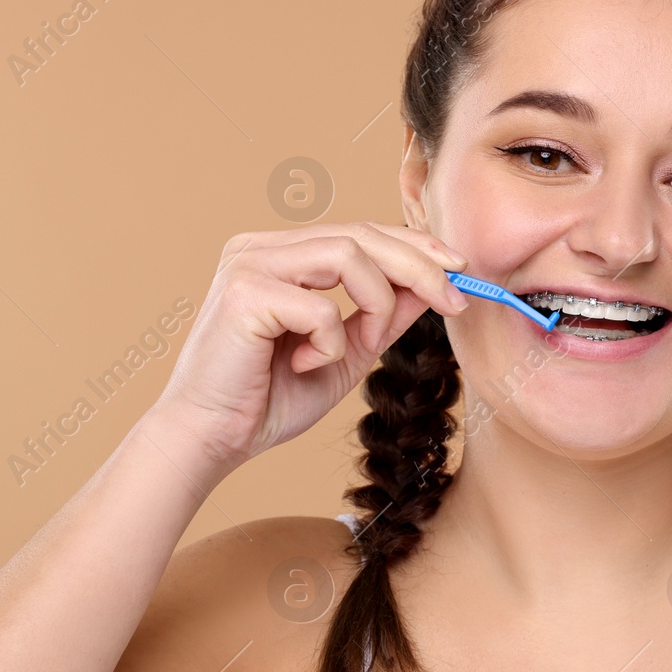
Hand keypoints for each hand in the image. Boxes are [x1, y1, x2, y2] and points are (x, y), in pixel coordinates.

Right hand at [146, 222, 468, 479]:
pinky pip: (319, 306)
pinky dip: (329, 342)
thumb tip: (432, 288)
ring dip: (375, 302)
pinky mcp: (243, 291)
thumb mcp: (344, 354)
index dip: (415, 246)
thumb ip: (380, 318)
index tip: (460, 270)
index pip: (360, 231)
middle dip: (419, 264)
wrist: (211, 440)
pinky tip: (305, 365)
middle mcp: (261, 247)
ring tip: (363, 342)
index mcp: (281, 254)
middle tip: (455, 299)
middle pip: (361, 233)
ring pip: (347, 254)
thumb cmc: (267, 401)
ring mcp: (248, 262)